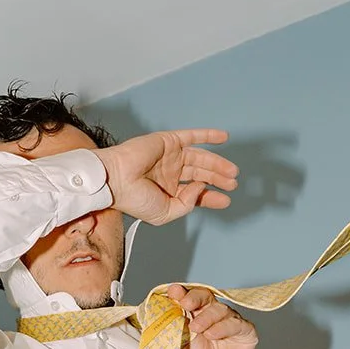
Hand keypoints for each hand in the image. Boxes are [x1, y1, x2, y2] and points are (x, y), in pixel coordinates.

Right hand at [94, 132, 237, 225]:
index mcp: (167, 191)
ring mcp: (170, 156)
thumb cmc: (134, 199)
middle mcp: (170, 173)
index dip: (211, 196)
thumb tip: (201, 187)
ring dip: (217, 163)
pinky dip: (208, 135)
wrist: (116, 179)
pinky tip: (224, 137)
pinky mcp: (168, 141)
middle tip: (233, 184)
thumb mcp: (165, 213)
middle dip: (218, 179)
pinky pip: (192, 136)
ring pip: (199, 158)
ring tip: (232, 172)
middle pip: (201, 174)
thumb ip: (186, 204)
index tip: (226, 200)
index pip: (195, 192)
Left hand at [165, 286, 258, 348]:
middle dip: (194, 298)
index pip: (191, 298)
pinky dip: (223, 327)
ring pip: (221, 309)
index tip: (172, 292)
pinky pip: (237, 324)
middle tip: (185, 304)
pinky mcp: (246, 334)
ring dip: (207, 316)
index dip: (183, 293)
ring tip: (196, 329)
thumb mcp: (179, 344)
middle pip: (207, 298)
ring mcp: (231, 324)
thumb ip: (175, 325)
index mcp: (197, 316)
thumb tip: (165, 306)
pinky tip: (212, 334)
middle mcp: (215, 317)